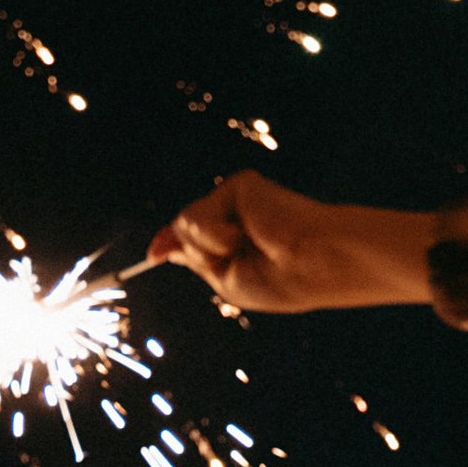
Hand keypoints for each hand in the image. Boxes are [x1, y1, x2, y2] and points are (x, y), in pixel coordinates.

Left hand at [150, 175, 423, 313]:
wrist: (314, 264)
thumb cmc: (283, 281)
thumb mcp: (227, 279)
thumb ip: (193, 258)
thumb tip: (156, 247)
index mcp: (237, 241)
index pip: (191, 240)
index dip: (169, 246)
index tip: (153, 255)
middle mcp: (236, 216)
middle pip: (183, 230)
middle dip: (197, 252)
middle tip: (235, 259)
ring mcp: (238, 199)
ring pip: (186, 222)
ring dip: (208, 246)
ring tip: (245, 247)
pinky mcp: (242, 184)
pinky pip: (199, 214)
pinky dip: (214, 233)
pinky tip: (246, 234)